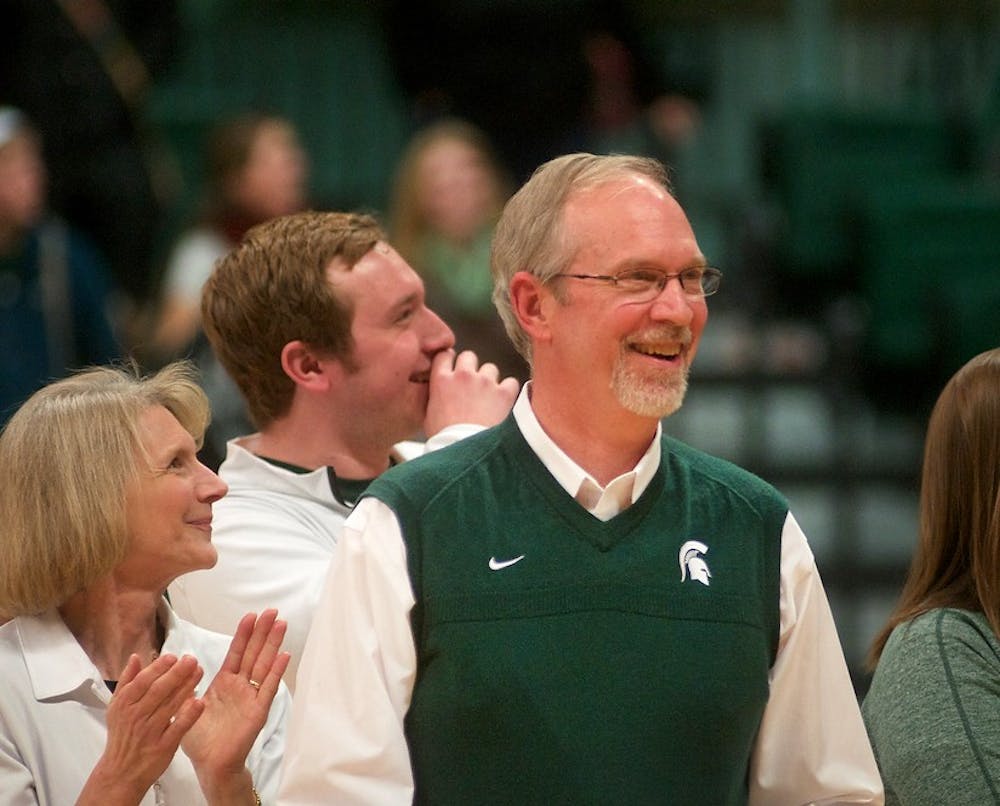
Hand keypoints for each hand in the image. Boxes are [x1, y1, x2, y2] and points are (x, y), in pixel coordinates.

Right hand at [79, 654, 204, 804]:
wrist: (120, 773)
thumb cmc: (122, 737)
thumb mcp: (116, 707)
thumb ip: (126, 681)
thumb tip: (135, 657)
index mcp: (125, 705)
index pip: (143, 681)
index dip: (159, 668)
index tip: (173, 657)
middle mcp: (136, 717)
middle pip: (158, 691)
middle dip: (176, 673)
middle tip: (191, 660)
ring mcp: (150, 732)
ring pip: (170, 706)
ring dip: (186, 687)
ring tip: (199, 672)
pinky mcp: (163, 746)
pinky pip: (178, 728)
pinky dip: (189, 716)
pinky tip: (200, 703)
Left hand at [181, 610, 289, 799]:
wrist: (209, 764)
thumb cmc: (199, 738)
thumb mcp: (186, 706)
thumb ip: (186, 686)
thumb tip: (184, 663)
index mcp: (224, 683)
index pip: (236, 652)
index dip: (243, 634)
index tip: (250, 615)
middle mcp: (241, 686)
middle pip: (254, 653)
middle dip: (262, 632)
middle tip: (271, 611)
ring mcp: (252, 697)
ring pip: (264, 665)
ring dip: (273, 644)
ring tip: (281, 624)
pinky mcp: (258, 711)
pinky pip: (268, 688)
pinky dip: (276, 672)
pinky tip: (284, 655)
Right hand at [424, 349, 519, 435]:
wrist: (465, 452)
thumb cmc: (444, 440)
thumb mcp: (428, 416)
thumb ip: (433, 398)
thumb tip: (437, 394)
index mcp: (441, 380)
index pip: (444, 355)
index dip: (450, 360)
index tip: (453, 367)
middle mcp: (463, 375)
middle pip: (468, 356)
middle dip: (471, 367)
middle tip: (472, 383)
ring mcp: (485, 382)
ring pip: (490, 367)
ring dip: (490, 379)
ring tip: (488, 397)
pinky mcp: (503, 393)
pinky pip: (511, 382)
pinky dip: (509, 390)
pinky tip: (504, 401)